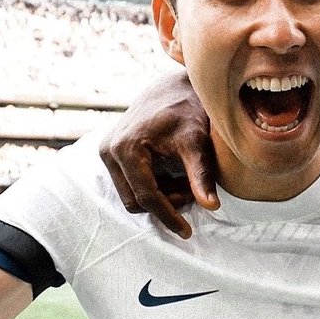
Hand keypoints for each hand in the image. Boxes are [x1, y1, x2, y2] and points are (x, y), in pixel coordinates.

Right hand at [100, 70, 218, 237]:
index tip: (187, 231)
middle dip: (165, 204)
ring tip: (187, 181)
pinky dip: (154, 187)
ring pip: (132, 194)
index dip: (168, 215)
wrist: (173, 87)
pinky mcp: (112, 152)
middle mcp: (109, 150)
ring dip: (160, 196)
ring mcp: (107, 151)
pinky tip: (175, 174)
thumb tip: (212, 206)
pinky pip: (130, 184)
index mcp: (126, 148)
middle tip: (193, 193)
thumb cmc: (187, 109)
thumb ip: (201, 174)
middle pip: (135, 200)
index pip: (146, 195)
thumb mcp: (196, 141)